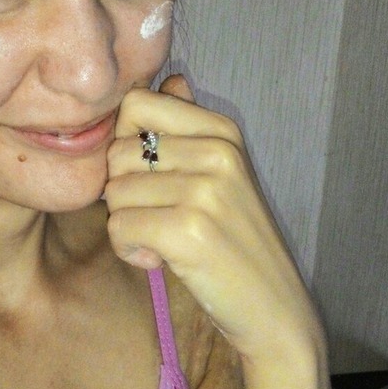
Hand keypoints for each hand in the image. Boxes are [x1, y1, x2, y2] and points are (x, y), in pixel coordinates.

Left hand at [105, 75, 320, 362]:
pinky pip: (118, 225)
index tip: (146, 175)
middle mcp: (217, 150)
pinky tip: (159, 259)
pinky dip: (128, 249)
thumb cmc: (234, 241)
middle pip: (116, 150)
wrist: (274, 309)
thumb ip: (189, 126)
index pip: (135, 103)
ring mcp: (205, 189)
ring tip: (162, 239)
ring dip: (125, 223)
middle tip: (156, 216)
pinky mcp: (189, 230)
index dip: (124, 141)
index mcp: (221, 129)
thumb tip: (172, 79)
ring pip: (113, 191)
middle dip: (122, 190)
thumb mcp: (220, 173)